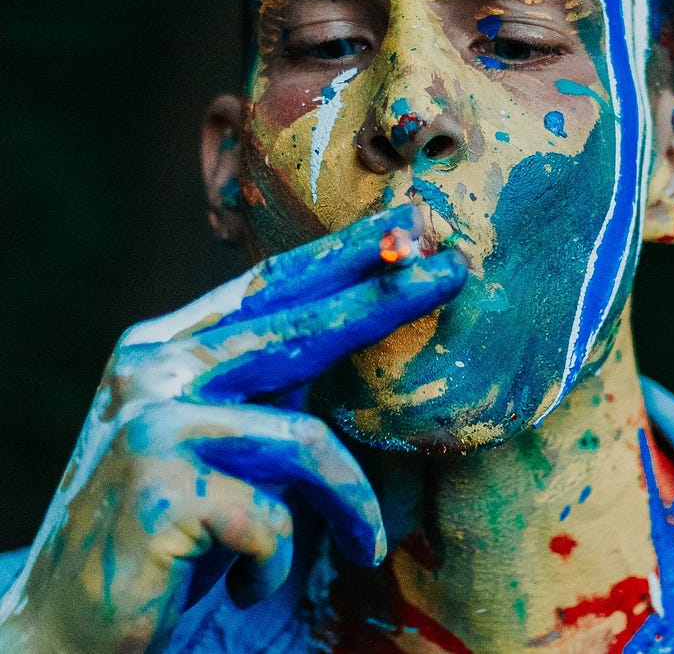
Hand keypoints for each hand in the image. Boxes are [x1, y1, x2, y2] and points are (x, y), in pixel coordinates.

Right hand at [0, 205, 465, 652]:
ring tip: (365, 547)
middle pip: (296, 323)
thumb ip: (269, 389)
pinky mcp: (160, 490)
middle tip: (452, 266)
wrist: (58, 631)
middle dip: (384, 294)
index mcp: (167, 348)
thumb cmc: (164, 535)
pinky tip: (246, 586)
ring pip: (304, 438)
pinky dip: (281, 561)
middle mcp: (153, 369)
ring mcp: (151, 423)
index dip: (344, 254)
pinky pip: (276, 517)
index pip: (271, 286)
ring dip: (349, 504)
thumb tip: (357, 328)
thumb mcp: (219, 444)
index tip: (408, 223)